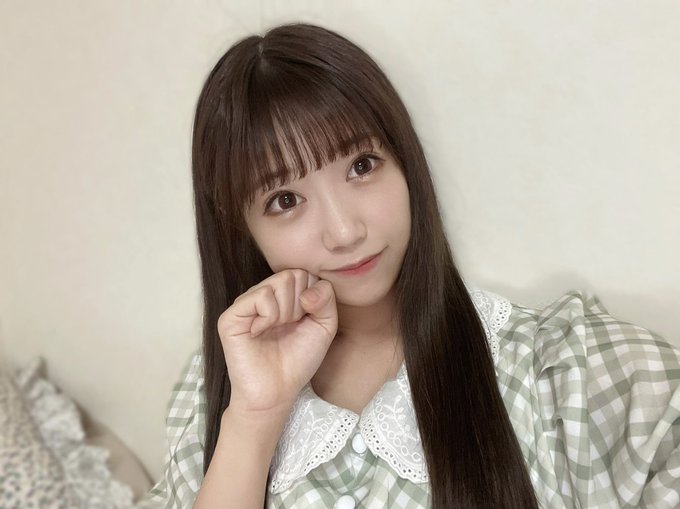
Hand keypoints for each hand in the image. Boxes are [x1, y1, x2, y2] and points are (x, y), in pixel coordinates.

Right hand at [217, 269, 337, 414]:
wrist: (278, 390)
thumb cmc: (299, 359)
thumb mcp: (324, 326)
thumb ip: (326, 298)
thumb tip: (307, 289)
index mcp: (282, 295)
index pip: (305, 273)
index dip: (313, 299)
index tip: (305, 322)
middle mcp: (263, 294)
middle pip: (293, 275)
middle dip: (300, 305)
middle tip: (289, 328)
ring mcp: (246, 303)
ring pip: (278, 282)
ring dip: (286, 312)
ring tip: (276, 331)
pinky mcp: (231, 316)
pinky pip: (261, 296)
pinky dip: (269, 316)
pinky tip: (260, 333)